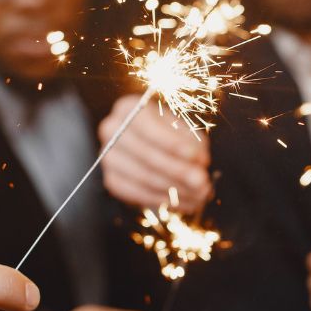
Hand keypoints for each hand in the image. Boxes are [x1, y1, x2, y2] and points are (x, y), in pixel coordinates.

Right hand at [99, 94, 210, 212]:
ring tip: (199, 195)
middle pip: (144, 153)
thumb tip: (198, 163)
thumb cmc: (170, 133)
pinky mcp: (112, 180)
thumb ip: (192, 143)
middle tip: (201, 182)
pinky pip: (137, 193)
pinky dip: (163, 199)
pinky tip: (184, 202)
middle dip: (177, 170)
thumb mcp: (184, 131)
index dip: (171, 142)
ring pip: (142, 176)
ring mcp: (108, 156)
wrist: (150, 147)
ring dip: (175, 189)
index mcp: (129, 108)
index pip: (147, 126)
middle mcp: (112, 129)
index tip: (195, 156)